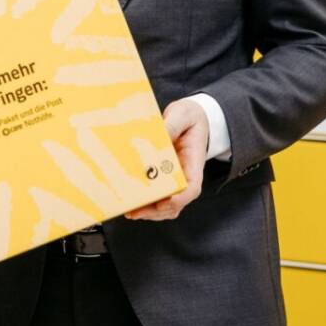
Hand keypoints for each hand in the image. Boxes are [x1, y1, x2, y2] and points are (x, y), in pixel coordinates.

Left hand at [125, 98, 207, 220]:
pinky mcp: (164, 178)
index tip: (167, 201)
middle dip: (156, 210)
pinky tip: (132, 202)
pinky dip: (146, 203)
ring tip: (130, 211)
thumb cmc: (190, 117)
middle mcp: (186, 175)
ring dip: (150, 212)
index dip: (180, 198)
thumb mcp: (183, 114)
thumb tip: (158, 136)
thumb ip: (172, 125)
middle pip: (176, 203)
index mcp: (194, 162)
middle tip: (136, 211)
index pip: (192, 187)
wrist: (190, 118)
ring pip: (166, 205)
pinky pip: (158, 197)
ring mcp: (175, 179)